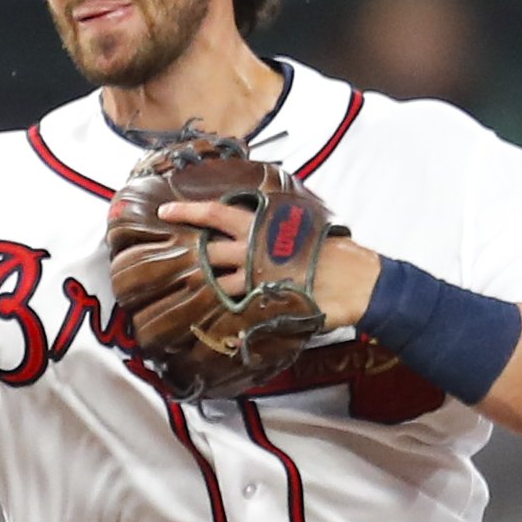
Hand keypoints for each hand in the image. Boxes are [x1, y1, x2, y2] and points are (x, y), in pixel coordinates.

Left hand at [156, 199, 381, 330]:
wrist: (355, 278)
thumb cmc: (331, 248)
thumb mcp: (300, 223)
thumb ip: (273, 224)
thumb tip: (257, 221)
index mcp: (261, 224)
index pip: (215, 213)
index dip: (188, 212)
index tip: (165, 211)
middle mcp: (252, 248)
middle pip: (207, 249)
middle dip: (188, 252)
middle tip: (172, 253)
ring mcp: (256, 277)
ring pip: (217, 280)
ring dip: (205, 282)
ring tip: (194, 285)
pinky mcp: (264, 301)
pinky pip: (236, 305)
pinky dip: (225, 306)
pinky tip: (217, 310)